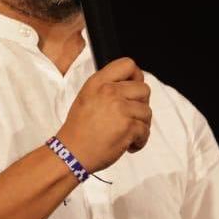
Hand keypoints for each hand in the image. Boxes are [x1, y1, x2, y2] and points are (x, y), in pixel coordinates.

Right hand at [56, 57, 151, 171]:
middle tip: (131, 116)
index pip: (128, 64)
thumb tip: (131, 85)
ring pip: (147, 112)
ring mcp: (120, 109)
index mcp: (98, 82)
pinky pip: (145, 130)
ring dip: (141, 125)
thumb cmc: (79, 129)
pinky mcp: (128, 126)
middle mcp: (109, 92)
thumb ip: (107, 87)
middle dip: (141, 104)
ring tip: (127, 133)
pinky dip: (140, 141)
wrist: (71, 153)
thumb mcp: (87, 97)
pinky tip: (128, 145)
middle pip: (144, 89)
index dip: (136, 76)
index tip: (134, 89)